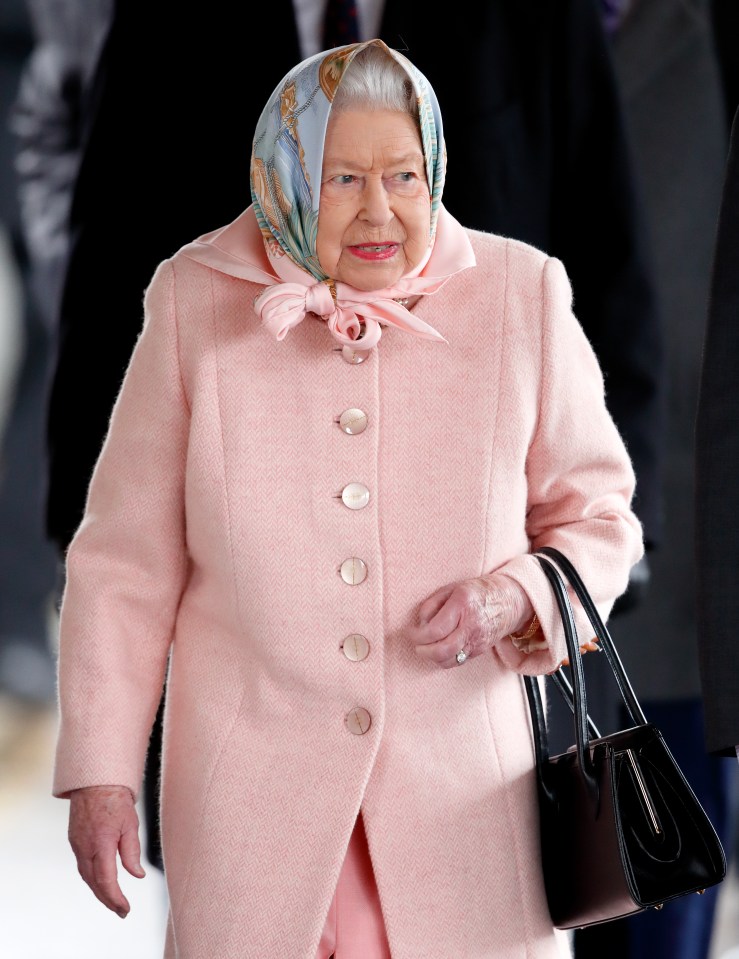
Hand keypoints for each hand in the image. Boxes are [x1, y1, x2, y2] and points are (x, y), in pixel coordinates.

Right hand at [68, 785, 145, 917]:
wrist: (95, 781)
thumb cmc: (116, 799)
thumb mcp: (131, 824)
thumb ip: (132, 852)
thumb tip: (136, 875)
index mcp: (101, 843)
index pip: (106, 879)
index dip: (115, 897)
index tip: (125, 908)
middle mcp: (85, 847)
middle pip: (94, 882)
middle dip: (107, 899)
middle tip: (121, 910)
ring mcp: (77, 845)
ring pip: (86, 876)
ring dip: (99, 891)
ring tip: (113, 901)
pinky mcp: (75, 841)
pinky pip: (82, 865)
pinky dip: (92, 878)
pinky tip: (101, 882)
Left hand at [407, 574, 532, 668]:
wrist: (509, 601)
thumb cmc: (477, 591)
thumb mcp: (452, 588)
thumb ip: (432, 604)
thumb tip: (420, 622)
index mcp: (462, 606)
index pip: (436, 630)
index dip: (418, 635)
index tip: (410, 633)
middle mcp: (471, 626)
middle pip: (442, 650)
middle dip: (424, 651)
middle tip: (417, 645)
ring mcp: (477, 641)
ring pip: (449, 660)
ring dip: (433, 658)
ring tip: (426, 648)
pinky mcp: (479, 650)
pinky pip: (457, 661)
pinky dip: (444, 659)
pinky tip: (439, 650)